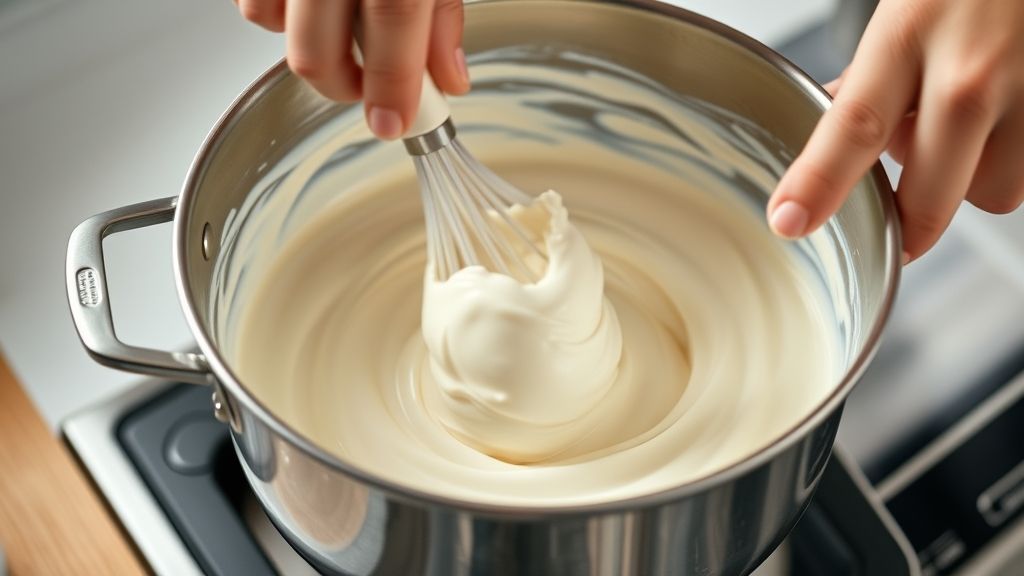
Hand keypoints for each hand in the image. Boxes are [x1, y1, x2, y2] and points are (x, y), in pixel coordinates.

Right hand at [236, 0, 469, 139]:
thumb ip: (441, 17)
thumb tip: (448, 79)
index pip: (394, 20)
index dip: (394, 84)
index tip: (395, 125)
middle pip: (316, 51)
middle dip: (344, 86)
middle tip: (370, 85)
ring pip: (271, 26)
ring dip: (307, 44)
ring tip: (339, 28)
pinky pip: (251, 4)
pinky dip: (277, 16)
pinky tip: (307, 8)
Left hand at [767, 0, 1023, 262]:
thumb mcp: (902, 12)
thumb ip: (869, 79)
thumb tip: (829, 142)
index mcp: (908, 38)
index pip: (854, 126)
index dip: (818, 182)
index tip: (789, 221)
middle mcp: (972, 73)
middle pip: (929, 198)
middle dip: (908, 226)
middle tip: (893, 227)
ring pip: (993, 193)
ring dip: (973, 179)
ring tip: (969, 128)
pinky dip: (1012, 157)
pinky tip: (1005, 113)